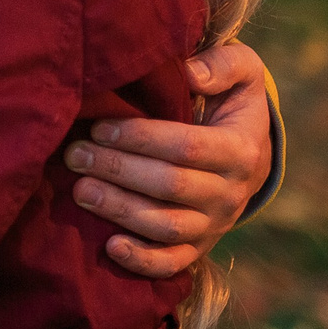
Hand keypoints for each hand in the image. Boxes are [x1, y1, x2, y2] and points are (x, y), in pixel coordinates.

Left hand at [65, 40, 274, 277]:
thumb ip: (221, 65)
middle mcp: (230, 194)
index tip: (99, 126)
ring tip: (80, 189)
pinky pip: (173, 263)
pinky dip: (142, 261)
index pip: (186, 147)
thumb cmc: (230, 102)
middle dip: (118, 170)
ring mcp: (214, 225)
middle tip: (75, 154)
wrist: (252, 152)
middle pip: (170, 187)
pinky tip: (110, 247)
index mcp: (240, 150)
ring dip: (120, 210)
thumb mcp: (241, 71)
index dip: (141, 138)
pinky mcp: (199, 246)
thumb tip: (190, 74)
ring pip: (166, 226)